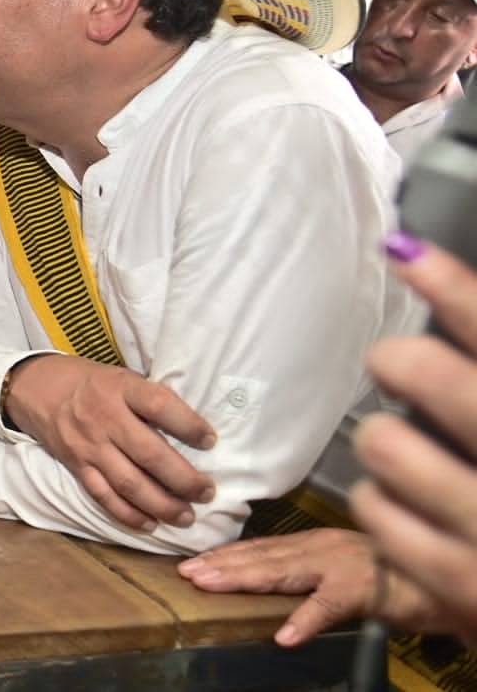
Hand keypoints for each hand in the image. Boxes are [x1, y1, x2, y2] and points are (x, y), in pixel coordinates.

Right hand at [5, 354, 216, 531]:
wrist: (38, 388)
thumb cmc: (91, 382)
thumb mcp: (121, 377)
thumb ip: (149, 400)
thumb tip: (193, 430)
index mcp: (120, 388)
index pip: (160, 406)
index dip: (189, 426)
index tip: (210, 441)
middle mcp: (104, 418)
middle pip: (149, 454)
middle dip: (184, 479)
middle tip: (207, 492)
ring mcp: (88, 445)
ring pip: (129, 483)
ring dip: (162, 504)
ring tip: (187, 516)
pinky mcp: (76, 466)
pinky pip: (104, 496)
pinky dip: (128, 514)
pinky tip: (151, 524)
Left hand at [178, 529, 438, 645]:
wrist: (434, 575)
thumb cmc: (393, 574)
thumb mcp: (340, 567)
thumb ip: (306, 572)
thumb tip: (267, 580)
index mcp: (314, 543)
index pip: (260, 548)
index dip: (225, 555)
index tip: (194, 561)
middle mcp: (320, 546)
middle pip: (262, 556)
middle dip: (221, 564)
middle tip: (186, 572)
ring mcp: (340, 565)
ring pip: (283, 571)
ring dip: (243, 578)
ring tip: (210, 585)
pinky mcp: (362, 589)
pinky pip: (329, 606)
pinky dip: (305, 620)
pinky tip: (285, 636)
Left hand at [352, 237, 476, 645]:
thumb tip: (436, 281)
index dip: (452, 288)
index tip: (405, 251)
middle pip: (424, 374)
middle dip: (400, 360)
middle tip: (401, 367)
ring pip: (381, 442)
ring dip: (387, 443)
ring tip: (418, 457)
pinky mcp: (460, 581)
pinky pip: (374, 510)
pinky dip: (382, 506)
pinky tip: (415, 511)